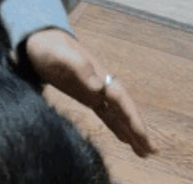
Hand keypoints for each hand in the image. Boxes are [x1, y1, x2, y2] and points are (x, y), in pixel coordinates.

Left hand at [25, 29, 155, 156]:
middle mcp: (101, 83)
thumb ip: (78, 67)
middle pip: (124, 109)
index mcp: (98, 74)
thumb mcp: (59, 55)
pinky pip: (107, 114)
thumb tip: (98, 86)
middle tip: (153, 151)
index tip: (141, 134)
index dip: (131, 116)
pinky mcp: (86, 95)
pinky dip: (117, 127)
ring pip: (118, 114)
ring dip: (131, 132)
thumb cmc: (48, 47)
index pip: (120, 98)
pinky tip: (125, 139)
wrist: (39, 39)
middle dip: (138, 129)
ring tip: (146, 152)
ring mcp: (95, 90)